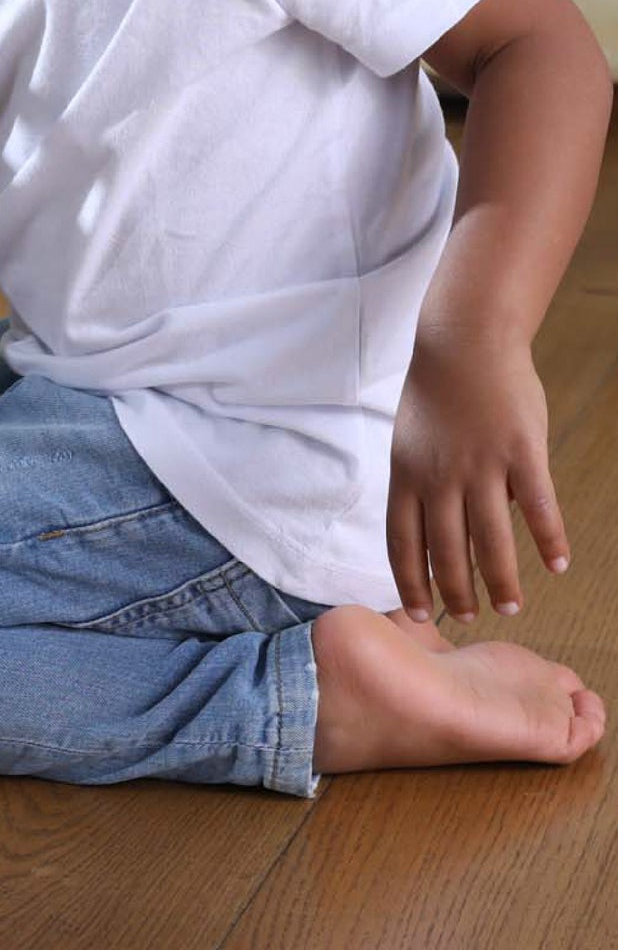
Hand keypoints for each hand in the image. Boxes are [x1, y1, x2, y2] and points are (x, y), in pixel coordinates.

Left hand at [388, 336, 569, 623]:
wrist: (464, 342)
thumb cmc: (438, 394)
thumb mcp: (413, 441)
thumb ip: (428, 486)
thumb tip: (455, 530)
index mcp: (406, 473)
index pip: (402, 541)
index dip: (409, 581)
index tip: (417, 613)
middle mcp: (439, 475)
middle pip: (445, 549)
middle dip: (455, 591)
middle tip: (467, 618)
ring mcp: (481, 464)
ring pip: (490, 538)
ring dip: (500, 579)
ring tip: (511, 607)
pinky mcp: (521, 452)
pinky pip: (538, 506)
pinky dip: (549, 539)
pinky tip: (557, 565)